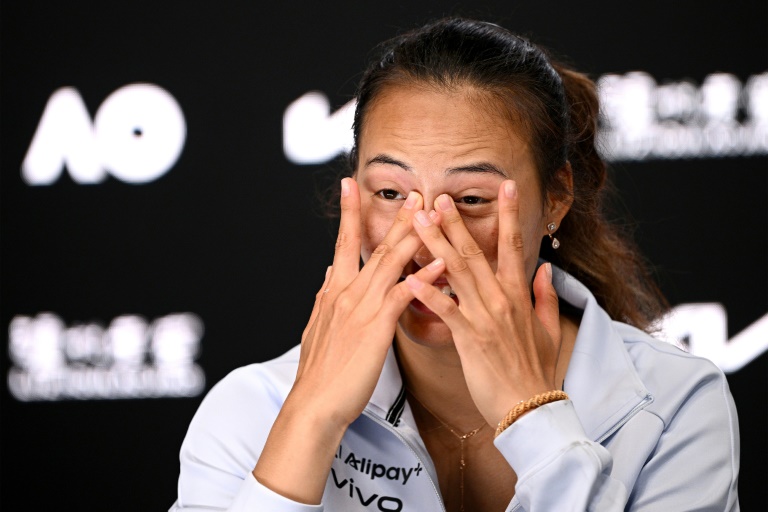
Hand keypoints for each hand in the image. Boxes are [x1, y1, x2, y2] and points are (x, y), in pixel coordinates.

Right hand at [293, 177, 444, 427]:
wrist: (314, 403)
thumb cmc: (320, 372)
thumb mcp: (316, 327)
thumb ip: (325, 296)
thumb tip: (330, 271)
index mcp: (333, 292)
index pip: (342, 243)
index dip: (348, 213)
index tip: (351, 186)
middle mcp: (346, 293)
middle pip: (374, 246)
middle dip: (395, 217)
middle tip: (414, 193)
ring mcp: (361, 307)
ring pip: (390, 263)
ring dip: (413, 235)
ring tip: (432, 214)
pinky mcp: (376, 327)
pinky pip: (403, 295)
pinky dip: (422, 276)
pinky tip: (439, 263)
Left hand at [404, 180, 562, 426]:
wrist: (530, 408)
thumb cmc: (536, 370)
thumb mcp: (549, 329)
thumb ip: (545, 296)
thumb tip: (544, 268)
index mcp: (519, 294)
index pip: (513, 246)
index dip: (508, 214)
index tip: (504, 186)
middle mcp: (502, 299)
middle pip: (476, 252)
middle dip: (455, 222)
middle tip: (437, 197)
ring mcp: (486, 317)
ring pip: (458, 272)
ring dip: (437, 244)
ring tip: (419, 221)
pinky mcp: (471, 339)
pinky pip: (448, 310)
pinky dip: (430, 293)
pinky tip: (411, 278)